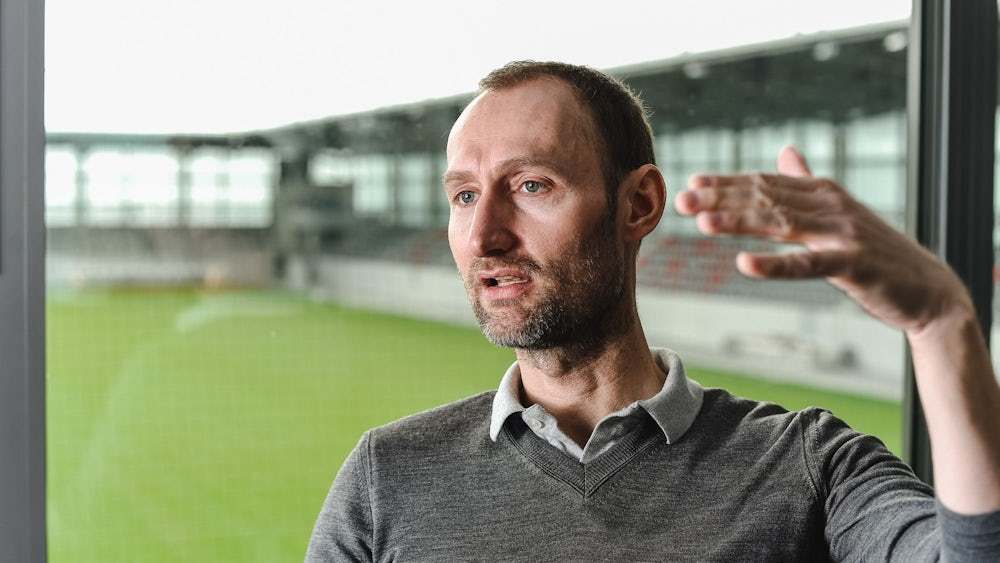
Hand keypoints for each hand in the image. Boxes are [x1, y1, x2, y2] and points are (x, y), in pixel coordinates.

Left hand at [673, 145, 972, 334]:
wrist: (927, 288)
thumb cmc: (875, 252)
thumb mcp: (838, 212)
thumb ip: (808, 182)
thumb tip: (787, 151)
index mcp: (822, 192)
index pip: (764, 183)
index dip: (726, 184)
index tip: (690, 184)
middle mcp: (830, 204)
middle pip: (765, 198)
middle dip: (721, 199)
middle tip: (682, 201)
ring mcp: (842, 232)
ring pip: (780, 223)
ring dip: (739, 222)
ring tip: (703, 224)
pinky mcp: (852, 263)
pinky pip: (807, 264)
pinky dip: (775, 264)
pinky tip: (745, 264)